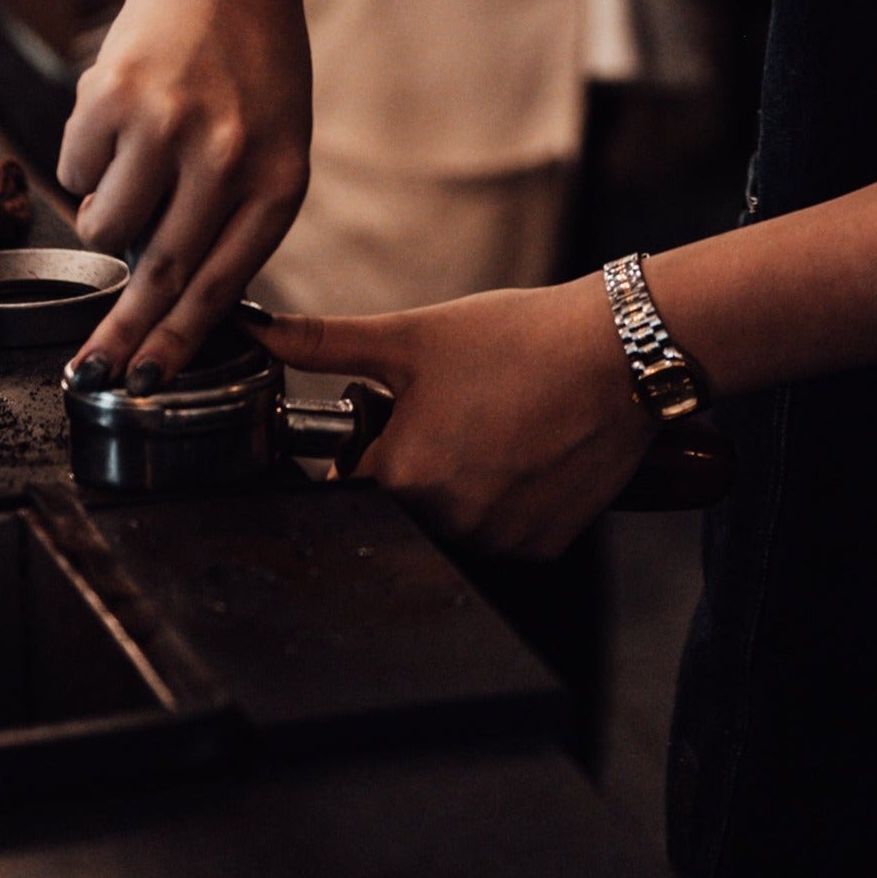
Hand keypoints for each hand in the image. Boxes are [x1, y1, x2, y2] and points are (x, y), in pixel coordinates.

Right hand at [60, 0, 311, 393]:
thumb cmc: (252, 69)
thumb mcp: (276, 146)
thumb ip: (233, 218)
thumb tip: (170, 299)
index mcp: (278, 177)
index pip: (223, 283)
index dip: (179, 341)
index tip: (146, 381)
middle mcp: (227, 157)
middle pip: (158, 274)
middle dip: (120, 332)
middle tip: (89, 371)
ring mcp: (166, 127)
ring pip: (105, 226)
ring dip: (106, 215)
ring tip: (137, 165)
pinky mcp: (111, 99)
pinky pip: (74, 170)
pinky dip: (88, 159)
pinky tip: (122, 118)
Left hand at [255, 276, 654, 556]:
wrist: (622, 350)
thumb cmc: (519, 336)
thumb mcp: (415, 334)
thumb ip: (325, 342)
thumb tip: (253, 331)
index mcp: (402, 475)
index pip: (351, 476)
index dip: (370, 438)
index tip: (401, 407)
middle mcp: (446, 523)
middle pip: (404, 503)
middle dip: (418, 461)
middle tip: (459, 407)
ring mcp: (498, 541)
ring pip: (454, 521)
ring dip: (463, 484)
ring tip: (499, 422)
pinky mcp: (544, 546)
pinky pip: (505, 533)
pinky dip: (510, 500)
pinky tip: (531, 448)